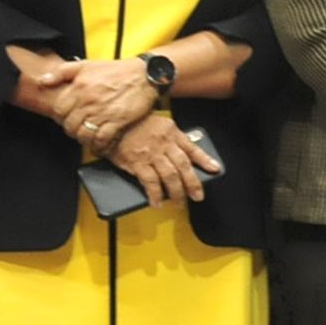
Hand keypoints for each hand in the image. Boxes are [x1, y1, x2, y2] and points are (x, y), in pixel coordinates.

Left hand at [47, 58, 159, 150]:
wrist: (144, 75)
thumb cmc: (116, 70)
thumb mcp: (86, 65)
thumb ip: (62, 72)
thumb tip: (43, 81)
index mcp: (79, 87)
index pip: (59, 111)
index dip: (60, 118)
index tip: (66, 119)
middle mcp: (89, 101)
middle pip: (70, 126)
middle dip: (71, 130)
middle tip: (77, 129)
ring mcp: (103, 113)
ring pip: (84, 135)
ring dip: (83, 139)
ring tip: (87, 137)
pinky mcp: (118, 121)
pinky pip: (102, 139)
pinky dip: (99, 146)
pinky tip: (99, 145)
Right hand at [106, 115, 220, 207]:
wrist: (110, 122)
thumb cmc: (133, 122)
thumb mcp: (158, 123)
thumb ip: (170, 137)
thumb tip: (184, 150)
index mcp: (171, 132)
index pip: (192, 147)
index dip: (204, 160)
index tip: (215, 169)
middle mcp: (164, 143)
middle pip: (184, 166)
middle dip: (193, 183)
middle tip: (198, 195)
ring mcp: (151, 154)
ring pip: (170, 176)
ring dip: (177, 192)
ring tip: (180, 203)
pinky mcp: (137, 163)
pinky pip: (150, 182)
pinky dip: (156, 195)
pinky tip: (158, 202)